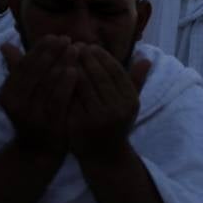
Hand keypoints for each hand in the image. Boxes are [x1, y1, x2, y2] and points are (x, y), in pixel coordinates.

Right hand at [0, 36, 78, 158]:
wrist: (38, 152)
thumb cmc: (33, 116)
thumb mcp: (23, 94)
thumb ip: (17, 70)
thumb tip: (5, 44)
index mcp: (7, 93)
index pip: (23, 65)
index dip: (39, 49)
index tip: (54, 36)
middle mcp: (16, 103)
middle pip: (35, 71)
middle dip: (52, 52)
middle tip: (68, 38)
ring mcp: (31, 114)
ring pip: (47, 83)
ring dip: (62, 63)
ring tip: (75, 49)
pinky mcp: (48, 123)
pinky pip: (57, 99)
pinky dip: (66, 83)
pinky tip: (76, 70)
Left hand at [66, 44, 150, 160]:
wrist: (104, 156)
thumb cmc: (116, 124)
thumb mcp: (129, 104)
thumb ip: (136, 80)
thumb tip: (146, 58)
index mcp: (131, 100)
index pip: (116, 71)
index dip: (102, 56)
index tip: (90, 46)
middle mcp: (118, 108)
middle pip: (99, 75)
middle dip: (86, 58)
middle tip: (74, 45)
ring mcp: (99, 117)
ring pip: (83, 84)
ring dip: (73, 66)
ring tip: (64, 55)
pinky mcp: (81, 124)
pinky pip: (71, 98)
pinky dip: (63, 83)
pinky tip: (56, 73)